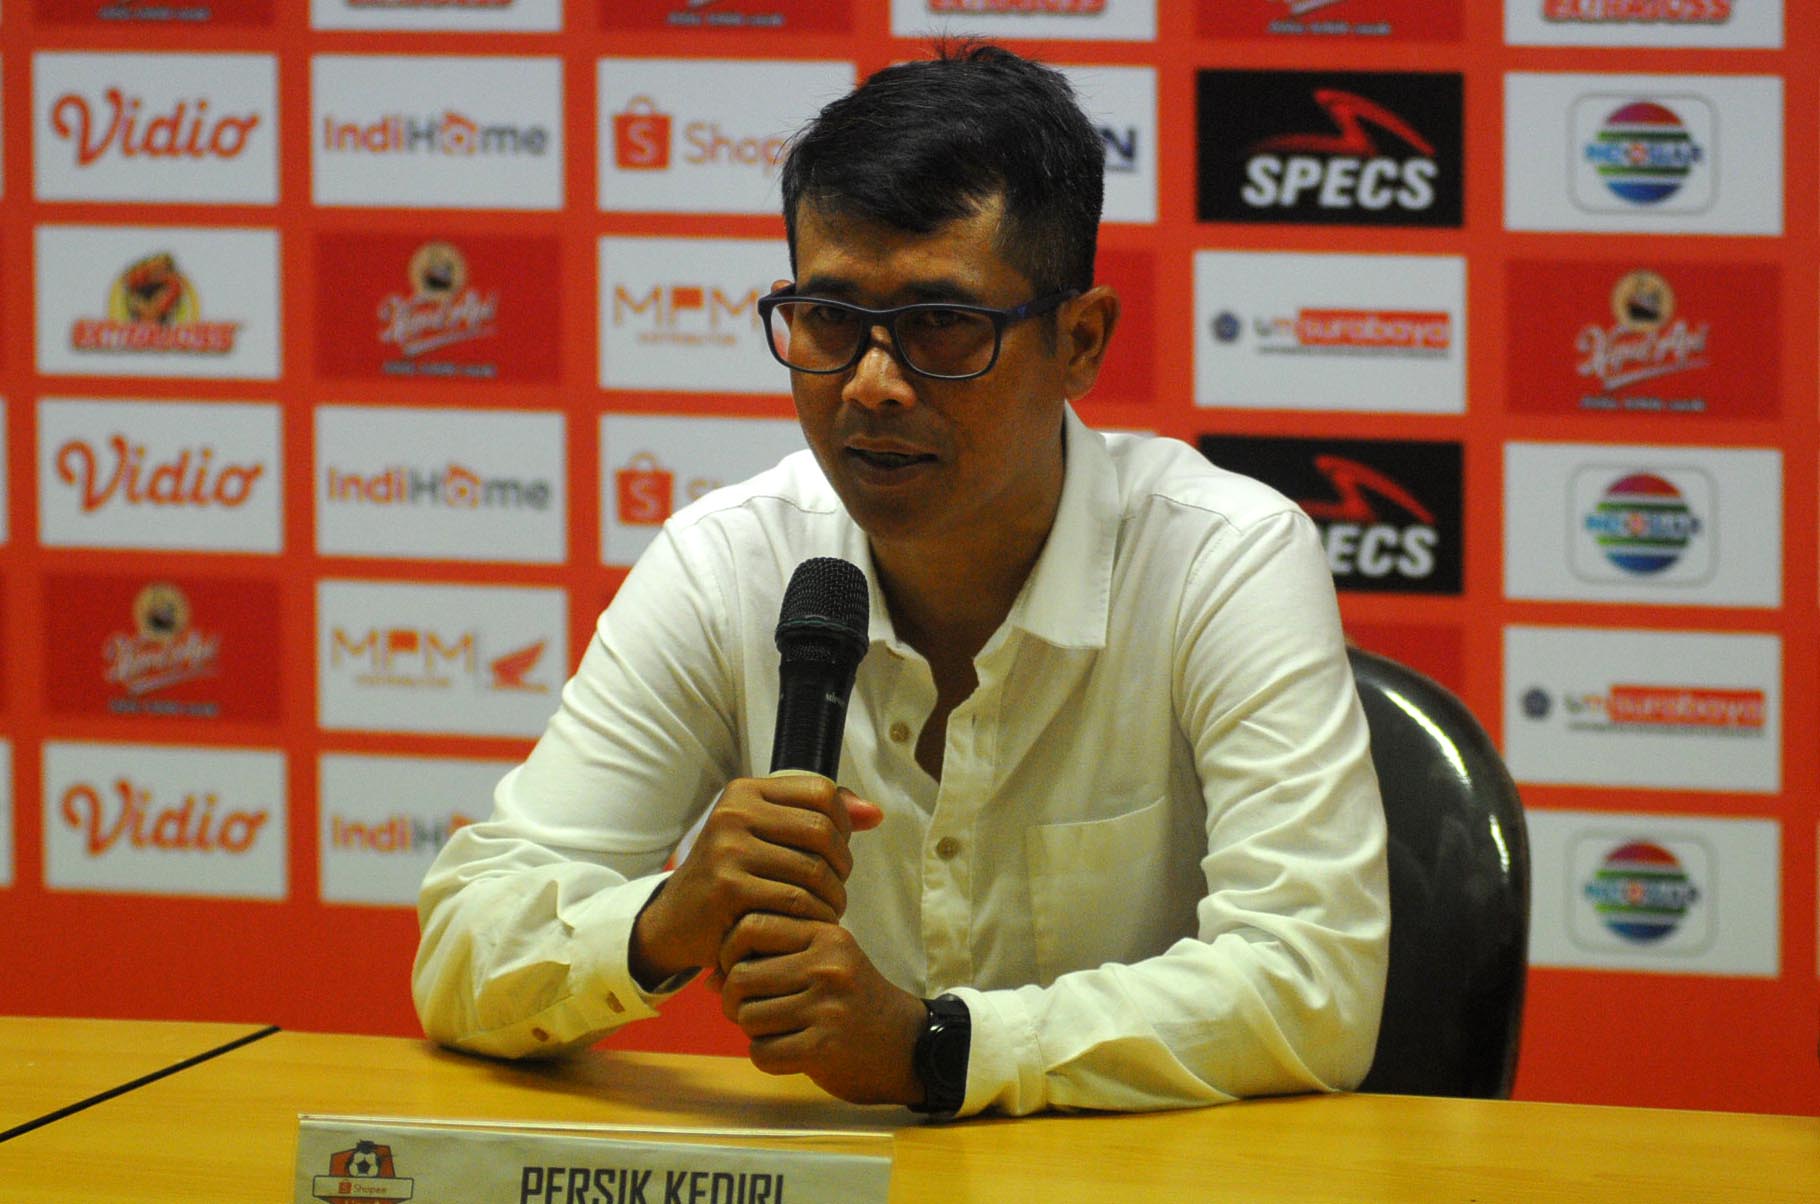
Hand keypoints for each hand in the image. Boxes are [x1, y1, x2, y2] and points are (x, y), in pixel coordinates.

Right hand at [628, 776, 882, 987]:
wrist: (676, 920)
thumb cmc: (734, 874)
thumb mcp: (767, 836)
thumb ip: (820, 819)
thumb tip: (875, 814)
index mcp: (745, 791)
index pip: (822, 791)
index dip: (843, 823)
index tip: (837, 852)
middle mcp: (734, 813)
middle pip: (822, 830)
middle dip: (842, 865)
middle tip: (839, 888)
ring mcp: (728, 849)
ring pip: (813, 870)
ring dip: (833, 897)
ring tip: (829, 910)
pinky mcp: (728, 888)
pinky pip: (795, 901)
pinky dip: (814, 918)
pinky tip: (811, 926)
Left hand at [716, 913, 926, 1105]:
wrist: (906, 1045)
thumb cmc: (852, 1001)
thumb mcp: (822, 964)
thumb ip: (770, 961)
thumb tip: (708, 980)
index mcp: (826, 935)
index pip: (751, 926)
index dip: (730, 951)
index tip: (738, 969)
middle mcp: (828, 966)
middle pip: (741, 977)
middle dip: (734, 999)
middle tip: (747, 1009)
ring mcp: (827, 1006)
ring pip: (747, 1017)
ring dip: (752, 1031)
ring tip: (775, 1029)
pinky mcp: (824, 1047)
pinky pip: (762, 1053)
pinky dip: (766, 1057)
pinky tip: (787, 1052)